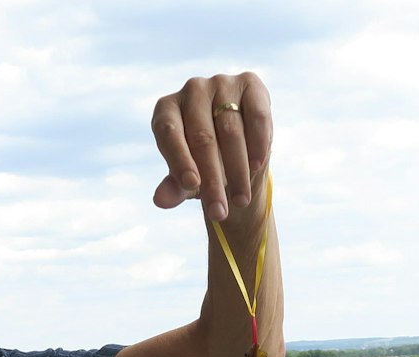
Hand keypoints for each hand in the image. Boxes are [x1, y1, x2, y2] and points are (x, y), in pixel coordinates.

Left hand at [150, 74, 272, 221]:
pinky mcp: (250, 83)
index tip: (191, 186)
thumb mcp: (187, 180)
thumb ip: (174, 187)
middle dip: (212, 179)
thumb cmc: (204, 165)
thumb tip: (160, 200)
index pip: (169, 133)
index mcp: (167, 109)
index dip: (179, 160)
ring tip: (241, 200)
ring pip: (231, 130)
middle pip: (202, 137)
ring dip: (237, 170)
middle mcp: (192, 90)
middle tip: (219, 211)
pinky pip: (256, 115)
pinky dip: (258, 143)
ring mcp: (221, 83)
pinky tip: (257, 166)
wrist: (238, 150)